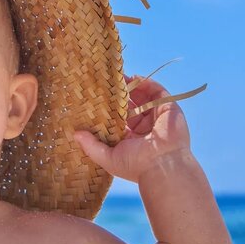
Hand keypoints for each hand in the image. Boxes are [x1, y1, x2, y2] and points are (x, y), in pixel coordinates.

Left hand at [73, 74, 192, 182]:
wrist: (163, 166)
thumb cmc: (135, 166)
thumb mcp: (107, 158)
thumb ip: (91, 146)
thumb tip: (75, 134)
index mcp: (131, 139)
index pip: (118, 119)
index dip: (108, 108)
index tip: (95, 98)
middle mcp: (144, 127)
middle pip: (130, 105)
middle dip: (118, 95)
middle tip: (105, 83)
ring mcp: (157, 117)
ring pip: (143, 97)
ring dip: (131, 87)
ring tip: (117, 77)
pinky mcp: (169, 109)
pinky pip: (157, 92)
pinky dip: (147, 83)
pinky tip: (134, 77)